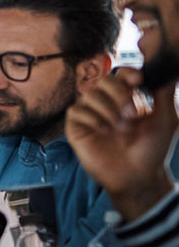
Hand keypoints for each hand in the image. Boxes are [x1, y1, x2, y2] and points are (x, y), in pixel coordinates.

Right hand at [65, 68, 176, 221]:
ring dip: (108, 110)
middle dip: (119, 93)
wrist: (137, 176)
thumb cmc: (152, 149)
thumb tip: (171, 69)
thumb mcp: (165, 118)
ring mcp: (90, 114)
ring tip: (121, 129)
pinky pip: (76, 111)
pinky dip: (92, 118)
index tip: (138, 81)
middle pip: (104, 80)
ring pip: (90, 95)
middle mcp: (107, 102)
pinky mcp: (76, 127)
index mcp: (127, 97)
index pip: (121, 74)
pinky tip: (104, 131)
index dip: (127, 74)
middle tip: (132, 114)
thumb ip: (164, 93)